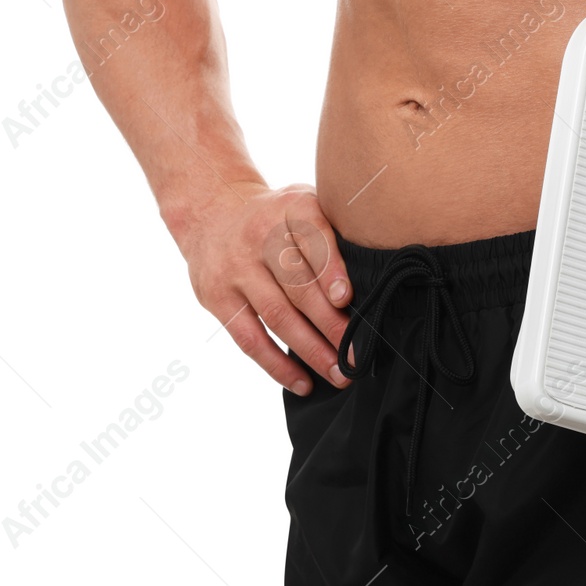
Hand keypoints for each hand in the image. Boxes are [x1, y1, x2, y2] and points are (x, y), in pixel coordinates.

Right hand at [171, 181, 352, 395]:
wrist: (211, 211)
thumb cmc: (277, 216)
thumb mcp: (304, 203)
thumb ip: (334, 232)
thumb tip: (374, 283)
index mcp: (291, 207)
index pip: (312, 237)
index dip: (330, 269)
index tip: (346, 299)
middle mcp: (260, 235)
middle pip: (298, 285)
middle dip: (331, 324)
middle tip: (358, 354)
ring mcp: (236, 268)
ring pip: (277, 316)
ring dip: (311, 351)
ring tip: (339, 374)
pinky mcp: (216, 297)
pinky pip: (249, 338)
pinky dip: (277, 365)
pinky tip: (302, 382)